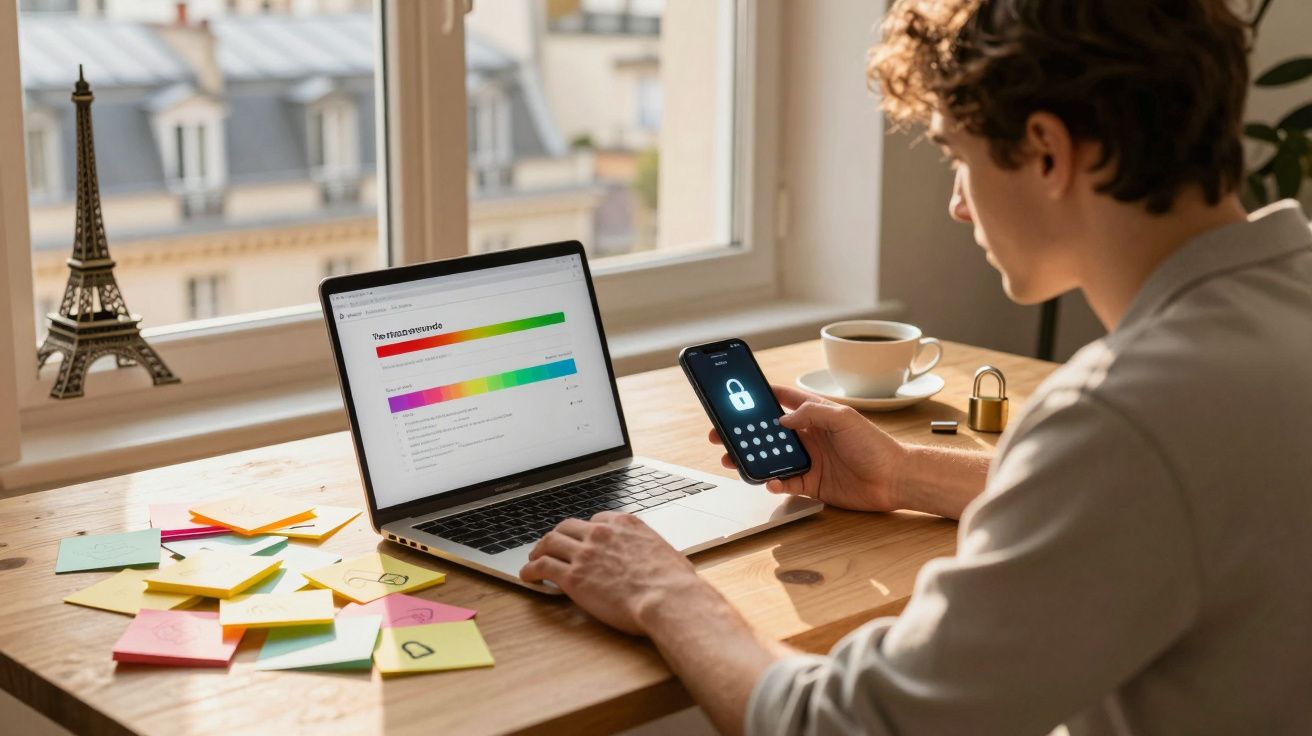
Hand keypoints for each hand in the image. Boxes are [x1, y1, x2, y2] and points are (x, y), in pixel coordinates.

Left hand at [520, 513, 718, 634]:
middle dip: (557, 535)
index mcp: (625, 523)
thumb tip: (653, 560)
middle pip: (568, 526)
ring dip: (538, 549)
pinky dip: (530, 569)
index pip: (596, 519)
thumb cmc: (674, 583)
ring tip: (533, 558)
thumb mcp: (665, 552)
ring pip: (550, 542)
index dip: (585, 531)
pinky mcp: (573, 577)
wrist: (668, 598)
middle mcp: (601, 533)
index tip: (581, 539)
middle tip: (550, 545)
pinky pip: (543, 567)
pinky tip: (527, 575)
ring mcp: (585, 554)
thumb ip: (649, 549)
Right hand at [710, 384, 907, 511]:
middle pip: (769, 433)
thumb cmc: (876, 445)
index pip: (783, 400)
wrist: (895, 480)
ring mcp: (810, 460)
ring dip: (752, 459)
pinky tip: (769, 481)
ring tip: (734, 460)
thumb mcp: (844, 419)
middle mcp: (810, 437)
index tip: (738, 396)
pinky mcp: (813, 484)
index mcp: (815, 416)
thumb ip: (811, 414)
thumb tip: (782, 417)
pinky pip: (785, 482)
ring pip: (772, 458)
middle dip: (745, 433)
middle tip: (722, 435)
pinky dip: (773, 482)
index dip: (760, 397)